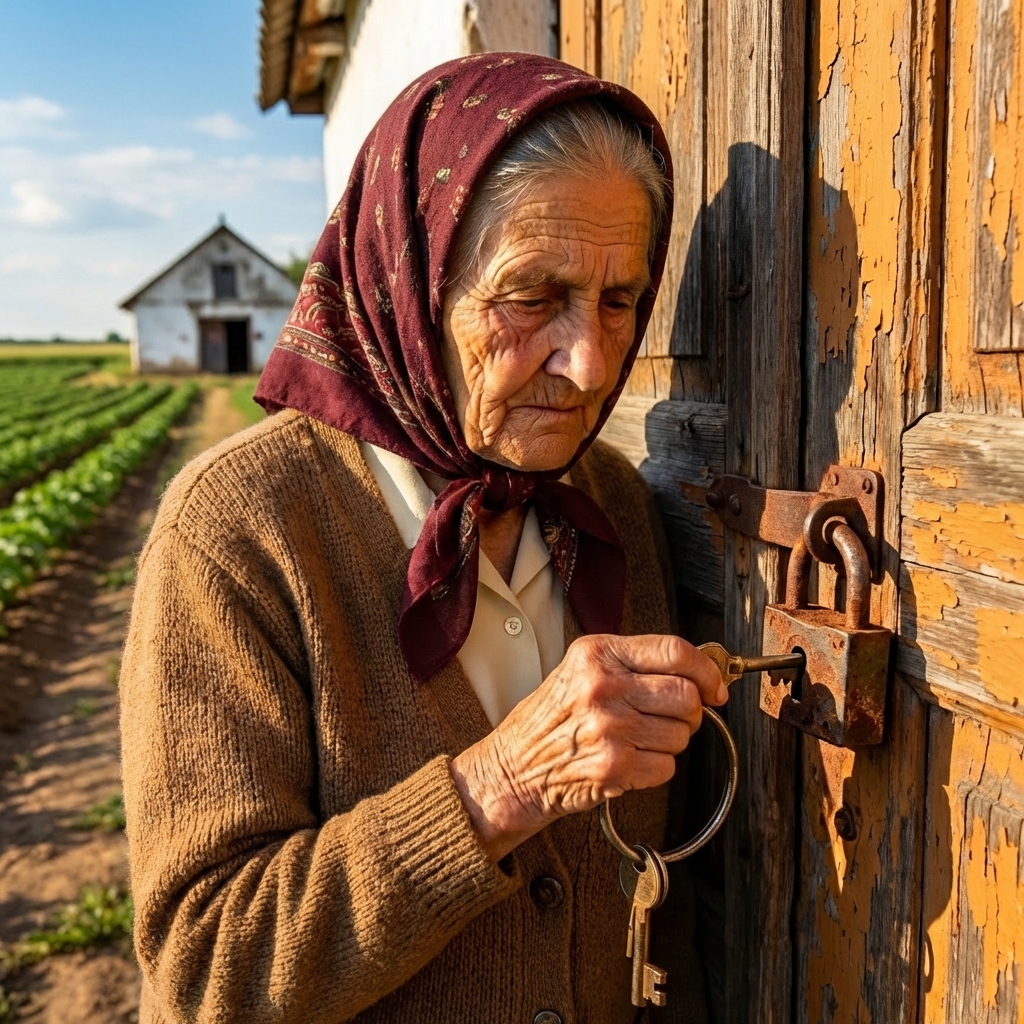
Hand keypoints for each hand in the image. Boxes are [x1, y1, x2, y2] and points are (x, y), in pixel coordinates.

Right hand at [449, 633, 725, 861]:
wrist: (514, 767)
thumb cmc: (554, 719)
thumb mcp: (584, 671)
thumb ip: (636, 664)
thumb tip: (702, 671)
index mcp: (597, 653)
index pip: (675, 650)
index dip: (707, 670)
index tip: (715, 687)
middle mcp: (602, 685)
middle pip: (686, 695)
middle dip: (689, 714)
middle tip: (668, 720)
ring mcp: (608, 726)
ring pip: (681, 735)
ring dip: (669, 744)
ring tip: (635, 741)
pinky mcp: (613, 765)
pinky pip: (667, 767)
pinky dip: (656, 769)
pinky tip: (628, 761)